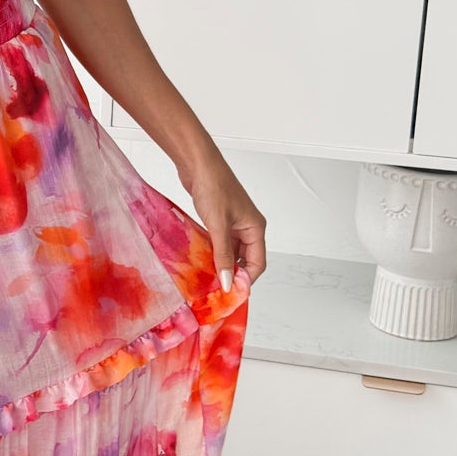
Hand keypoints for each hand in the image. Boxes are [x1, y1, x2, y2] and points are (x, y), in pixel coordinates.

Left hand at [178, 148, 266, 291]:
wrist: (198, 164)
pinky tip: (201, 258)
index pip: (258, 263)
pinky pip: (220, 242)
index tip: (229, 291)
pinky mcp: (220, 219)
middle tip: (215, 286)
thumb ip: (223, 255)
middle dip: (232, 273)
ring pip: (231, 251)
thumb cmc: (213, 187)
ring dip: (221, 262)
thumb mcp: (218, 226)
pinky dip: (213, 251)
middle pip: (245, 259)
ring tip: (206, 275)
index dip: (246, 279)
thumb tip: (227, 282)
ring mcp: (234, 223)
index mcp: (255, 228)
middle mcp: (248, 226)